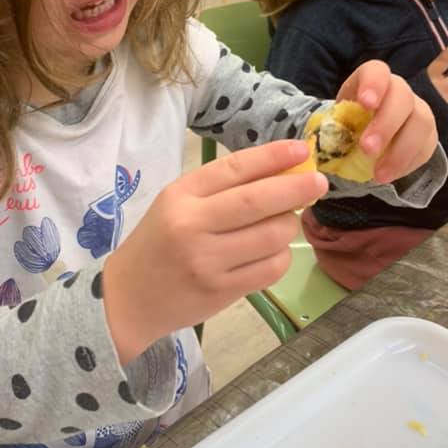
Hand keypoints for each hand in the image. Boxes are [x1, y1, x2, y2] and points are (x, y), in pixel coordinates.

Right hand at [103, 142, 327, 361]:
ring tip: (283, 222)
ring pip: (271, 236)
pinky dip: (282, 255)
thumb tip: (282, 172)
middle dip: (296, 189)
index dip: (272, 157)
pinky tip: (273, 251)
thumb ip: (221, 189)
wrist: (129, 298)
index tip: (300, 150)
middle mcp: (192, 225)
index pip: (234, 168)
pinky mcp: (222, 291)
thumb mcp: (177, 204)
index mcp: (180, 195)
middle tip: (318, 182)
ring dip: (288, 225)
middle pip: (258, 201)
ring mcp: (208, 261)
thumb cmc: (158, 242)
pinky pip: (270, 268)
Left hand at [336, 60, 436, 184]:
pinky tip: (390, 175)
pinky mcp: (428, 136)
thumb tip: (317, 146)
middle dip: (386, 125)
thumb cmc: (349, 124)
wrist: (367, 136)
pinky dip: (407, 164)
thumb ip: (332, 127)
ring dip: (400, 151)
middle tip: (367, 149)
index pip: (378, 72)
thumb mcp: (336, 120)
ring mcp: (418, 112)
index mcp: (373, 80)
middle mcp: (399, 91)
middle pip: (402, 98)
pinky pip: (425, 148)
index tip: (365, 103)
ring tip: (379, 174)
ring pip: (421, 123)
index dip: (374, 84)